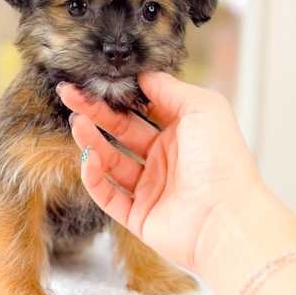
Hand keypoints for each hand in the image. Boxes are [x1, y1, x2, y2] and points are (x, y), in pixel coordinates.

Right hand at [58, 72, 265, 275]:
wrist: (225, 219)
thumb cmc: (223, 162)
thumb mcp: (204, 108)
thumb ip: (170, 88)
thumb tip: (143, 75)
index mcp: (184, 133)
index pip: (144, 109)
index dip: (120, 96)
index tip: (96, 81)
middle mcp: (167, 160)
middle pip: (122, 131)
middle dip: (95, 113)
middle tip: (70, 95)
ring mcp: (152, 189)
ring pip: (111, 161)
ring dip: (92, 142)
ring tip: (76, 123)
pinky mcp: (139, 217)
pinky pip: (108, 195)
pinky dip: (94, 177)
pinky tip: (88, 158)